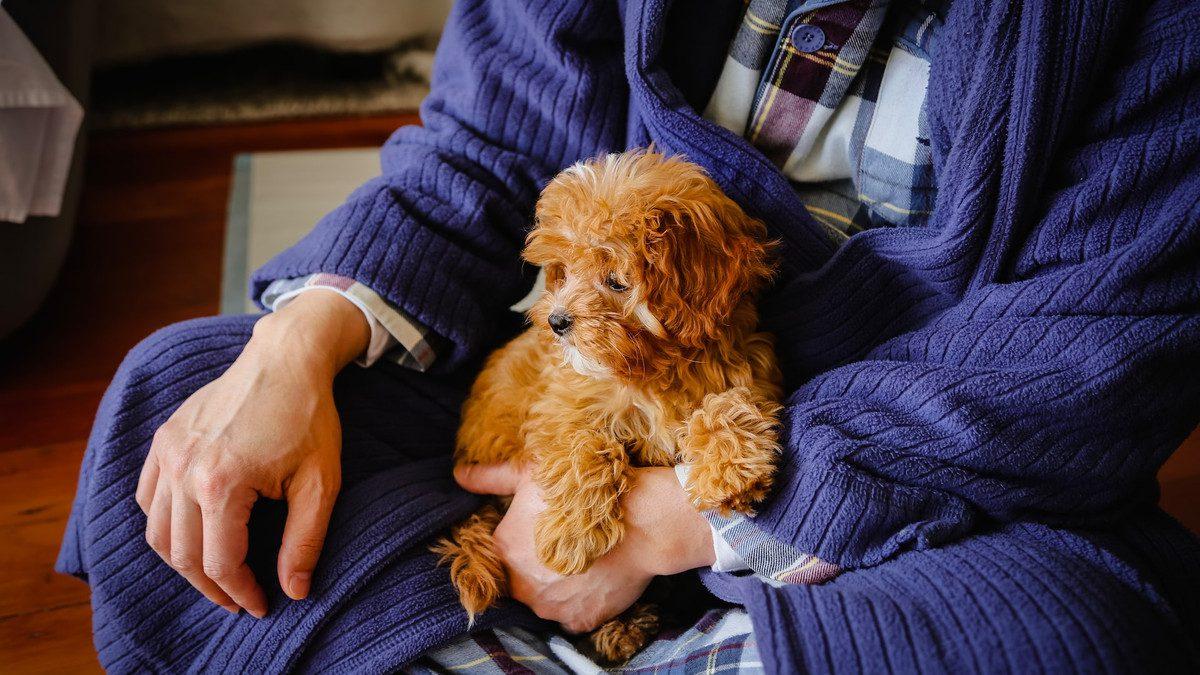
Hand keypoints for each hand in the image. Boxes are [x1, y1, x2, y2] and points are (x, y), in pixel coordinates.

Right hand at [136, 291, 369, 616]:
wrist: (286, 358)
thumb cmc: (309, 417)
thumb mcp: (321, 482)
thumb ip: (305, 541)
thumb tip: (294, 590)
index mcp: (222, 482)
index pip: (220, 562)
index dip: (242, 592)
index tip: (263, 605)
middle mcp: (184, 469)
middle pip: (183, 554)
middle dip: (212, 587)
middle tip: (239, 601)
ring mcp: (168, 452)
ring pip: (158, 532)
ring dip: (184, 562)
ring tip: (217, 575)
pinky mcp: (164, 439)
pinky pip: (148, 498)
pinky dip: (164, 525)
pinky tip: (193, 533)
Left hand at [455, 462, 714, 632]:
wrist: (642, 520)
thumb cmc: (584, 490)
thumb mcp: (531, 473)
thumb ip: (490, 477)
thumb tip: (458, 474)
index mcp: (504, 549)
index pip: (500, 551)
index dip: (520, 539)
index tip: (540, 529)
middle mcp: (522, 585)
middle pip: (520, 579)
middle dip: (536, 565)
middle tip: (562, 543)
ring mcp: (552, 608)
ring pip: (545, 600)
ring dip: (557, 586)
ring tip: (581, 559)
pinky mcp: (581, 620)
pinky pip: (572, 615)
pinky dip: (580, 601)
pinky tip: (594, 577)